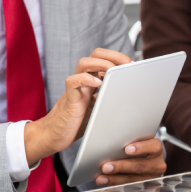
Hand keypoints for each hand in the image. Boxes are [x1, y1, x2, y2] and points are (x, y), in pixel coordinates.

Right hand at [24, 48, 133, 164]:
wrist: (56, 136)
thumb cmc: (79, 124)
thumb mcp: (101, 109)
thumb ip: (112, 100)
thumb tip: (134, 100)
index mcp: (93, 82)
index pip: (104, 59)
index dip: (118, 58)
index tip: (133, 64)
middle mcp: (84, 81)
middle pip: (95, 55)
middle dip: (113, 55)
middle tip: (128, 64)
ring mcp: (76, 89)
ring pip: (84, 63)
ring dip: (101, 63)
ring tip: (114, 70)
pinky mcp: (69, 99)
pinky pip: (73, 81)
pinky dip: (85, 79)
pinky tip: (98, 84)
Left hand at [95, 138, 166, 186]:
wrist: (150, 161)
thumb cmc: (139, 148)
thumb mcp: (138, 141)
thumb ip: (128, 142)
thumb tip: (108, 143)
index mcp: (156, 149)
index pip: (153, 147)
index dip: (141, 148)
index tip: (127, 149)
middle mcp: (157, 164)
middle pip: (140, 166)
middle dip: (121, 167)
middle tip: (106, 167)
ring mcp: (153, 178)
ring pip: (134, 180)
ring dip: (116, 180)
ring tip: (101, 179)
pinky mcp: (148, 189)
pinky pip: (133, 191)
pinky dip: (120, 189)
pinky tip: (109, 189)